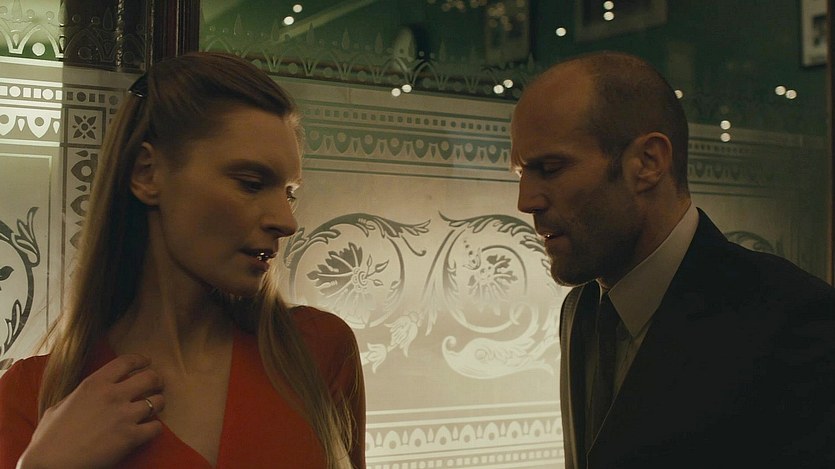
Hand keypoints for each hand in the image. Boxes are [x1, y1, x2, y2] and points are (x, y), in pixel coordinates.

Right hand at [18, 354, 164, 468]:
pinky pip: (156, 427)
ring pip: (158, 401)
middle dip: (156, 381)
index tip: (146, 362)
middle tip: (156, 386)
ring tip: (153, 408)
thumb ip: (82, 395)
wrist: (50, 465)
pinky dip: (154, 428)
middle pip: (150, 377)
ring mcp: (124, 416)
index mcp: (94, 384)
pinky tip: (148, 429)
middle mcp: (112, 395)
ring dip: (158, 404)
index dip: (141, 360)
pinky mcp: (131, 437)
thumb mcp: (61, 405)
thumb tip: (91, 393)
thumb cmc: (50, 438)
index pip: (126, 361)